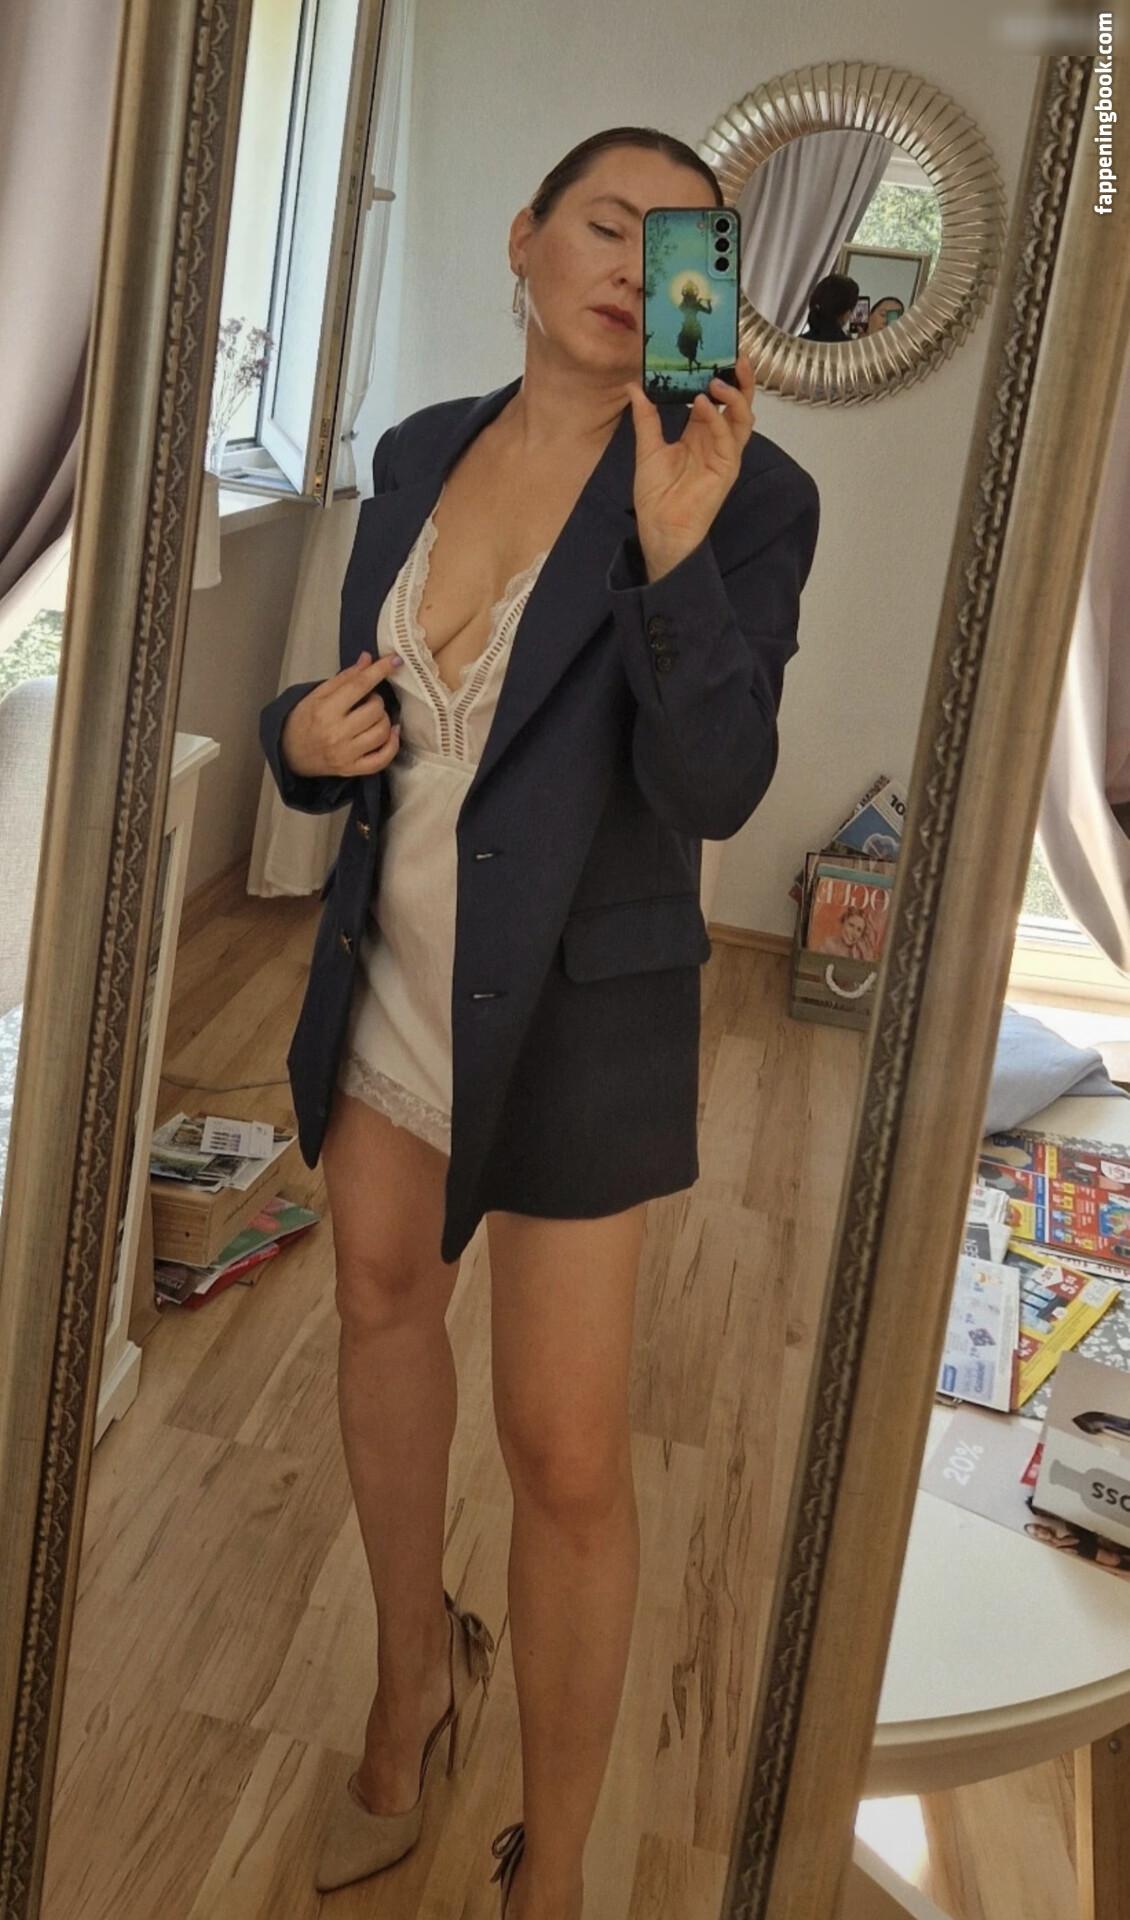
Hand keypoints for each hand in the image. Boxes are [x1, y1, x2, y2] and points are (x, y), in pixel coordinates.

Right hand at [281, 652, 402, 779]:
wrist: (289, 753)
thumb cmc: (303, 721)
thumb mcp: (317, 695)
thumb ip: (345, 678)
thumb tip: (368, 660)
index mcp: (325, 710)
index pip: (359, 686)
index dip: (380, 670)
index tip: (395, 660)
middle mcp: (336, 733)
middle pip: (375, 710)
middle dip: (376, 700)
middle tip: (366, 701)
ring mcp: (346, 754)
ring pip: (382, 732)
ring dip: (384, 720)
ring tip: (373, 717)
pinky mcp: (352, 770)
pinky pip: (383, 759)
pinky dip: (392, 745)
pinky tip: (391, 734)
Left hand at [624, 355, 755, 579]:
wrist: (660, 528)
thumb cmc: (656, 495)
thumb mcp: (647, 447)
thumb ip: (645, 416)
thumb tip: (634, 386)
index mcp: (700, 433)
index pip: (714, 397)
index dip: (716, 375)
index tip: (712, 352)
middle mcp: (716, 440)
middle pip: (737, 403)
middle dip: (740, 379)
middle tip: (735, 355)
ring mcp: (724, 454)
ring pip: (742, 417)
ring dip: (734, 396)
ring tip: (716, 380)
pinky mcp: (727, 468)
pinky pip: (728, 439)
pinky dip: (717, 419)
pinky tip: (703, 405)